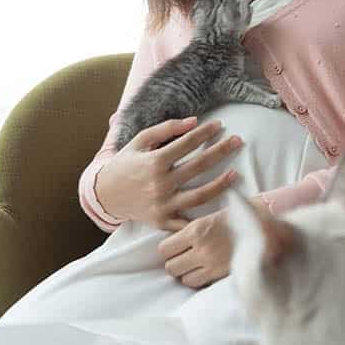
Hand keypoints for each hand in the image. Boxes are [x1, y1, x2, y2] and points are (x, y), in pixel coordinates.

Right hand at [94, 117, 244, 230]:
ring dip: (221, 184)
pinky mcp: (163, 221)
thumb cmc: (126, 163)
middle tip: (238, 142)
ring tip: (236, 174)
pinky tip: (223, 210)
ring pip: (199, 196)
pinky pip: (188, 223)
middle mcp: (160, 183)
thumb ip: (166, 129)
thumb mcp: (140, 141)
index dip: (205, 132)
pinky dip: (205, 219)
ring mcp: (163, 204)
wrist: (106, 195)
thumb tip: (194, 121)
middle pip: (199, 166)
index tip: (220, 125)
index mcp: (154, 161)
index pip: (187, 143)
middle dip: (221, 151)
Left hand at [158, 198, 271, 287]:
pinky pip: (199, 284)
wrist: (264, 227)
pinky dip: (199, 280)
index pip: (164, 248)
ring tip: (195, 265)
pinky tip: (205, 271)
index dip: (168, 249)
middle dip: (175, 263)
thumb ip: (191, 230)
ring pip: (183, 278)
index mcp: (196, 229)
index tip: (174, 248)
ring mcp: (211, 263)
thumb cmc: (237, 218)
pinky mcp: (221, 274)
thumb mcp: (210, 217)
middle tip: (183, 257)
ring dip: (186, 273)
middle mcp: (201, 248)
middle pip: (170, 266)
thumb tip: (175, 240)